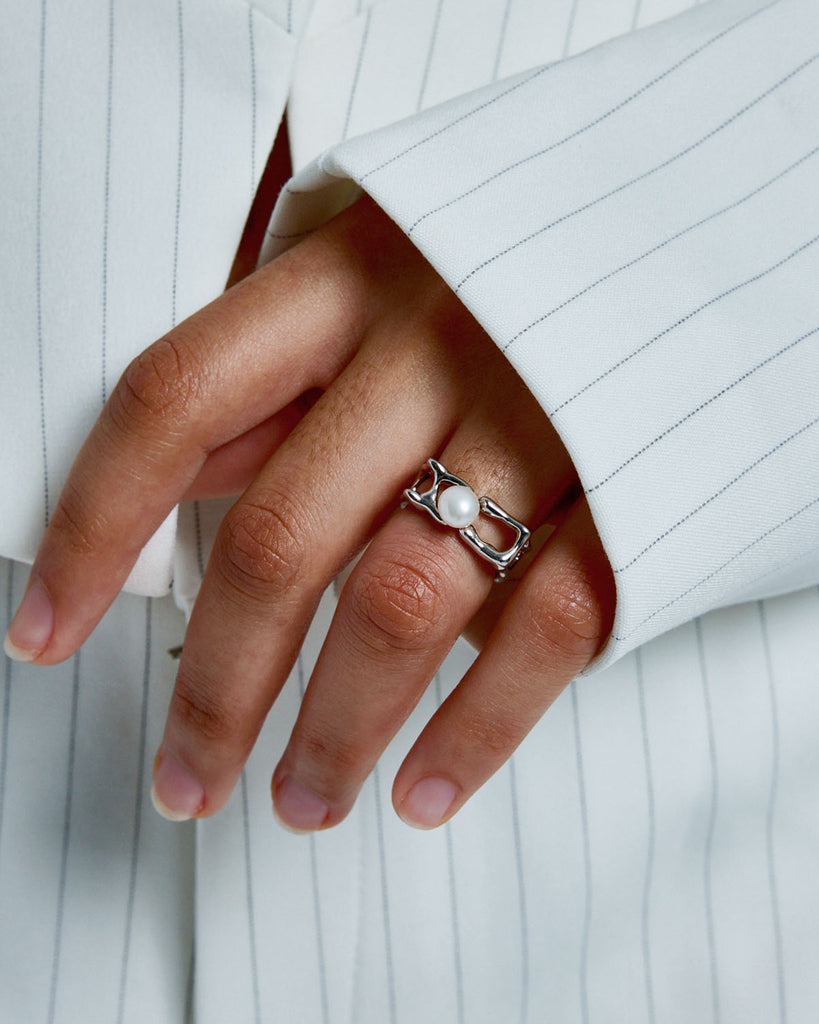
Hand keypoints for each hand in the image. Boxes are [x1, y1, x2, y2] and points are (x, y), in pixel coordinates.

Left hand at [5, 197, 614, 830]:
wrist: (700, 217)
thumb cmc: (499, 267)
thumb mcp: (371, 279)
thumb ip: (279, 379)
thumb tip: (178, 492)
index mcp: (343, 280)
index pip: (175, 404)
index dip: (94, 528)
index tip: (43, 637)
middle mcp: (430, 345)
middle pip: (283, 541)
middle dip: (218, 686)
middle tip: (185, 781)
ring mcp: (536, 418)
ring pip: (406, 604)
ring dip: (336, 728)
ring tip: (302, 804)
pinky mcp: (627, 486)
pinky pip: (545, 629)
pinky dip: (478, 730)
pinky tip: (425, 790)